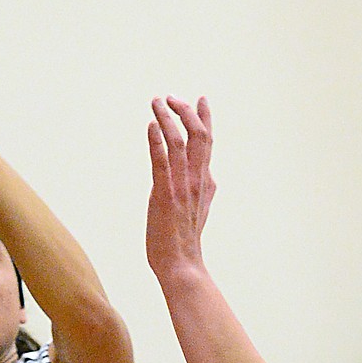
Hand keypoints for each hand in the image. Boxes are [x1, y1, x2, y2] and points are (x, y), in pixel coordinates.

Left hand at [146, 96, 215, 280]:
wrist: (181, 265)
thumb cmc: (185, 240)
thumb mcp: (200, 209)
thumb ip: (205, 190)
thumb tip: (211, 179)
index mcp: (205, 182)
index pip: (207, 143)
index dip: (205, 118)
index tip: (201, 99)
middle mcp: (196, 180)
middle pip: (198, 135)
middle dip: (186, 111)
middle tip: (171, 97)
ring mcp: (181, 186)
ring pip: (178, 142)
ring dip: (167, 118)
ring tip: (156, 102)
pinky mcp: (164, 194)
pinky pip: (161, 161)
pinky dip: (156, 140)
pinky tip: (150, 125)